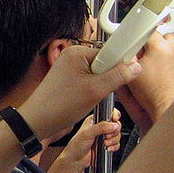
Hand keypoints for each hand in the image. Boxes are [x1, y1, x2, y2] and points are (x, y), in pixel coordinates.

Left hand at [18, 45, 140, 141]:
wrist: (37, 121)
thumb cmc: (60, 105)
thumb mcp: (96, 90)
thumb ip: (118, 76)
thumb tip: (136, 66)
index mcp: (77, 52)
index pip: (111, 51)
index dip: (120, 64)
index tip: (129, 73)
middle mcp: (73, 56)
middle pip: (105, 63)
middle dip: (108, 79)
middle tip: (99, 92)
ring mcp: (70, 68)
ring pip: (99, 74)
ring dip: (100, 87)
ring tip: (88, 98)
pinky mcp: (69, 79)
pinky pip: (90, 81)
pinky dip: (92, 91)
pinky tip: (84, 100)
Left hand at [58, 111, 121, 168]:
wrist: (76, 159)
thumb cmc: (76, 145)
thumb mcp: (87, 134)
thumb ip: (100, 128)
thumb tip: (113, 125)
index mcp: (94, 120)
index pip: (108, 113)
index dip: (114, 115)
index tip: (115, 120)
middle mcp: (100, 127)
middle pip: (116, 125)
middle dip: (113, 132)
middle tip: (106, 136)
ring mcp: (104, 136)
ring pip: (117, 135)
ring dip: (113, 140)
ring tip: (104, 144)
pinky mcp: (107, 144)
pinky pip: (117, 144)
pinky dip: (114, 146)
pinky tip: (107, 149)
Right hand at [116, 32, 173, 133]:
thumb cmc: (156, 100)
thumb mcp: (131, 79)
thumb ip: (126, 63)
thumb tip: (122, 55)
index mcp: (157, 48)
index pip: (148, 33)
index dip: (145, 40)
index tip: (144, 46)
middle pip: (167, 38)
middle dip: (162, 48)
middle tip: (157, 62)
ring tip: (172, 68)